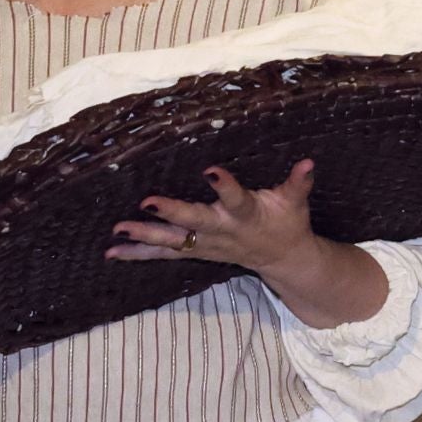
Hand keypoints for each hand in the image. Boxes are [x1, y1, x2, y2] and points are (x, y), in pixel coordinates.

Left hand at [109, 161, 386, 327]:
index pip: (236, 200)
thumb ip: (298, 182)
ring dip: (144, 237)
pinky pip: (164, 255)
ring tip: (117, 230)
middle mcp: (223, 231)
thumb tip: (308, 161)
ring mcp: (206, 245)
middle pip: (194, 222)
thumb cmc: (288, 223)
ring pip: (172, 242)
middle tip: (146, 202)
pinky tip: (112, 252)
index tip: (210, 170)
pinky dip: (138, 254)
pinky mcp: (195, 251)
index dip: (224, 186)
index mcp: (247, 215)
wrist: (284, 260)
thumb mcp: (296, 203)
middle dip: (170, 213)